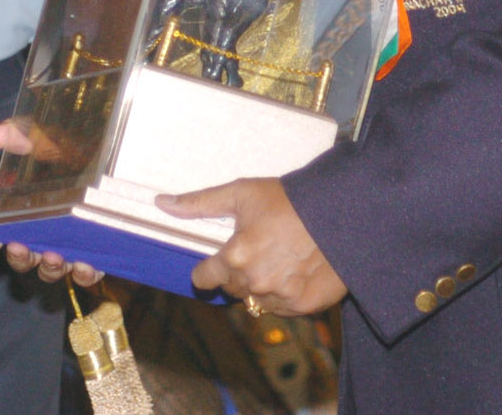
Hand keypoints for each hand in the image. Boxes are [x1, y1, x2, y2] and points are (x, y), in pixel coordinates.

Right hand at [0, 123, 102, 285]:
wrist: (127, 151)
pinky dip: (84, 274)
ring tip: (53, 256)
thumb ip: (20, 134)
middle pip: (23, 257)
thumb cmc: (82, 146)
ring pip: (52, 269)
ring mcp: (70, 245)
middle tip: (18, 245)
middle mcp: (45, 232)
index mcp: (26, 210)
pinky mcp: (99, 253)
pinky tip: (85, 264)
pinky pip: (88, 273)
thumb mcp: (51, 136)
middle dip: (18, 257)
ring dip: (49, 268)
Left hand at [157, 178, 346, 316]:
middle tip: (256, 251)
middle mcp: (254, 282)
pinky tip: (295, 272)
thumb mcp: (241, 193)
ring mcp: (280, 298)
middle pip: (231, 288)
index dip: (208, 269)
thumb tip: (161, 202)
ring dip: (260, 286)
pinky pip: (282, 309)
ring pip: (256, 300)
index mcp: (234, 257)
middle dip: (237, 273)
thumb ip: (199, 203)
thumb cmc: (287, 198)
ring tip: (277, 260)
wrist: (340, 210)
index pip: (204, 278)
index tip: (216, 262)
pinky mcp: (304, 307)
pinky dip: (284, 295)